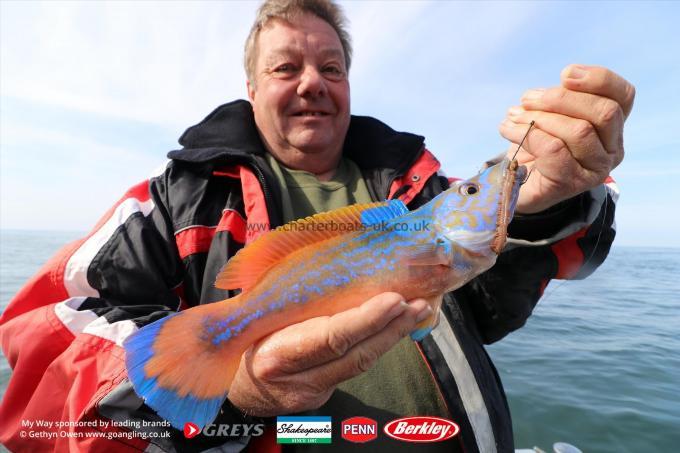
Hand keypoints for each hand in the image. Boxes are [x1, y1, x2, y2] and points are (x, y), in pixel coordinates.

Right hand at [227, 292, 430, 415]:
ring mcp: (314, 391)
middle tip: (421, 302)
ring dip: (394, 335)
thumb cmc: (247, 335)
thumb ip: (287, 293)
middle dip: (392, 327)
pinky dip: (380, 344)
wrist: (240, 386)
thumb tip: (329, 248)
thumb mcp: (256, 314)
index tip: (395, 300)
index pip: (331, 338)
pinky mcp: (325, 395)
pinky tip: (399, 325)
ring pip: (362, 363)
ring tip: (420, 310)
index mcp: (276, 352)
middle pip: (355, 354)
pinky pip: (357, 366)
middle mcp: (297, 377)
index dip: (366, 320)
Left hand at [499, 64, 634, 213]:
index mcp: (612, 126)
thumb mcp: (551, 115)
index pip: (623, 96)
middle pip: (604, 112)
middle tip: (527, 99)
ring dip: (539, 118)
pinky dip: (527, 134)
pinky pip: (554, 151)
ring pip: (579, 131)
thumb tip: (565, 79)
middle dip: (561, 98)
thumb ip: (562, 99)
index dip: (598, 79)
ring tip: (513, 116)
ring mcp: (595, 169)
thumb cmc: (536, 146)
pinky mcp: (571, 184)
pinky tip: (508, 130)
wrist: (516, 184)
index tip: (565, 73)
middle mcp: (612, 149)